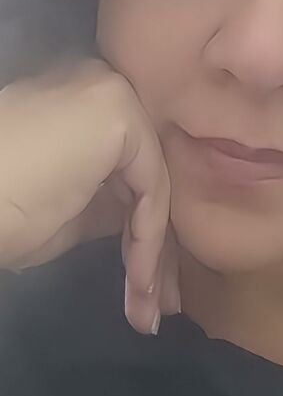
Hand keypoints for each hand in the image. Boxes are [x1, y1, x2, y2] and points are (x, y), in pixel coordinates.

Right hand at [0, 58, 178, 332]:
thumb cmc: (0, 212)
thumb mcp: (64, 211)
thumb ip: (105, 203)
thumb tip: (137, 218)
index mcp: (78, 103)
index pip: (128, 170)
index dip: (138, 235)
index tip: (143, 289)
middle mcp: (98, 85)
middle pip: (146, 176)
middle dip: (155, 250)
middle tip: (155, 308)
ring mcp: (110, 92)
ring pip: (152, 185)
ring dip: (152, 256)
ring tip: (146, 311)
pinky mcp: (117, 110)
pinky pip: (150, 185)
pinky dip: (147, 239)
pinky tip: (138, 280)